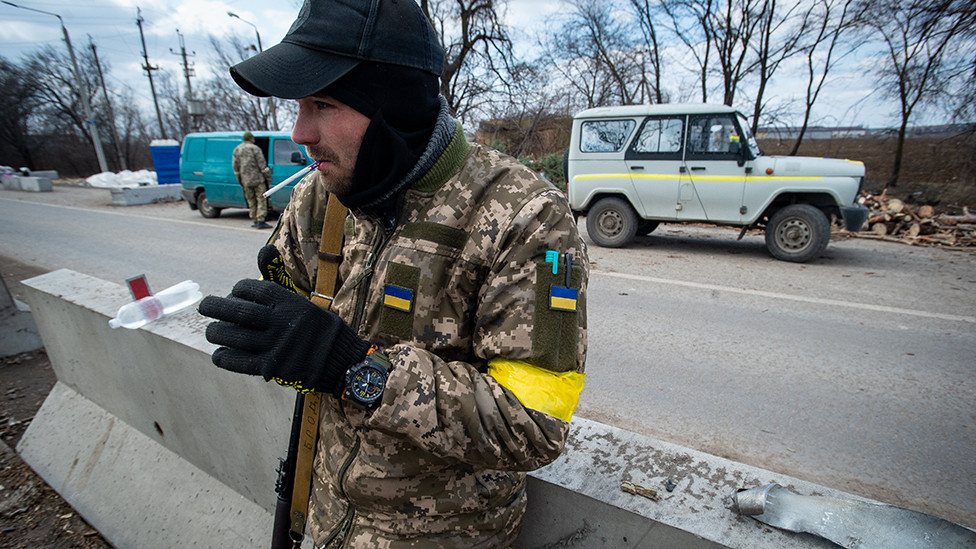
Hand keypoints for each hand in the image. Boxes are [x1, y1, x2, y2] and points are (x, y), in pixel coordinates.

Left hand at [198, 279, 370, 394]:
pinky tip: (219, 354)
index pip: (254, 290)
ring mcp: (277, 347)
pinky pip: (240, 362)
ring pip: (235, 337)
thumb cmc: (317, 327)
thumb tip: (264, 248)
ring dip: (217, 333)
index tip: (234, 292)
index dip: (239, 289)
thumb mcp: (302, 300)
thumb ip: (277, 278)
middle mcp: (283, 323)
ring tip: (211, 331)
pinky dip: (225, 357)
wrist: (341, 361)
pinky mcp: (272, 368)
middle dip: (216, 307)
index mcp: (291, 303)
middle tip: (204, 306)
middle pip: (239, 313)